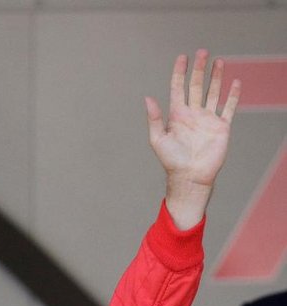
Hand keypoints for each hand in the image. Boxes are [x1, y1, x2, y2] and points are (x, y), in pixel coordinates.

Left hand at [145, 49, 240, 228]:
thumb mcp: (158, 139)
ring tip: (218, 60)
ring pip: (213, 92)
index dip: (179, 72)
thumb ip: (154, 118)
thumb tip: (147, 97)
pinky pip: (229, 107)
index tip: (182, 57)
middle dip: (199, 69)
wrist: (190, 176)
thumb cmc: (171, 160)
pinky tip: (235, 82)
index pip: (178, 88)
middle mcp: (193, 114)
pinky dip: (233, 95)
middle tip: (202, 52)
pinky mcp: (222, 126)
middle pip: (196, 86)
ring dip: (216, 77)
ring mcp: (208, 119)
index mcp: (177, 115)